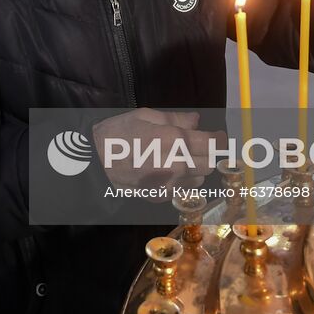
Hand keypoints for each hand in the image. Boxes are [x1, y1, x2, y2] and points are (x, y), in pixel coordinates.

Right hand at [91, 109, 224, 195]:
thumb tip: (197, 121)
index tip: (220, 136)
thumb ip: (175, 119)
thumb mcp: (144, 116)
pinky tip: (169, 170)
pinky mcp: (160, 196)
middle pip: (209, 164)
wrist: (94, 162)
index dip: (220, 139)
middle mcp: (176, 165)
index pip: (211, 143)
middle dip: (207, 154)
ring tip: (182, 158)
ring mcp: (169, 184)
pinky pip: (183, 190)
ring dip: (197, 169)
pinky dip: (183, 181)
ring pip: (199, 180)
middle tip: (198, 145)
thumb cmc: (117, 133)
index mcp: (173, 141)